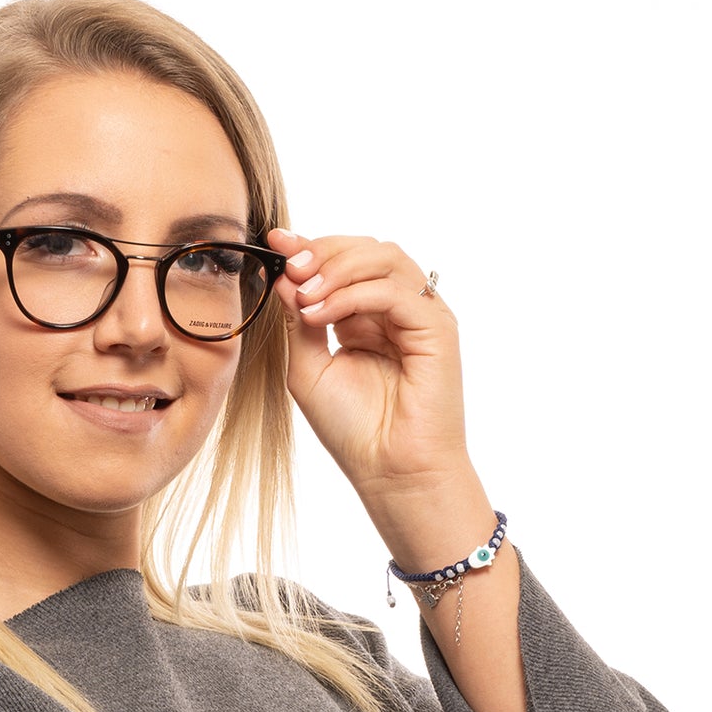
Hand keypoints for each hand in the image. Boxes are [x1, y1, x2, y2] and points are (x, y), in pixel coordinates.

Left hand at [266, 229, 467, 499]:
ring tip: (306, 294)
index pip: (342, 263)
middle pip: (365, 249)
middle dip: (322, 252)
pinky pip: (394, 291)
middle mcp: (395, 310)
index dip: (309, 247)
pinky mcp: (437, 327)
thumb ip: (298, 322)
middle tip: (291, 268)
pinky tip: (322, 313)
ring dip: (338, 267)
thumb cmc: (354, 430)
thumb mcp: (308, 369)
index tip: (275, 240)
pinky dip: (354, 294)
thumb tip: (284, 276)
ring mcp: (419, 316)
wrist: (391, 471)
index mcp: (365, 317)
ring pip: (384, 257)